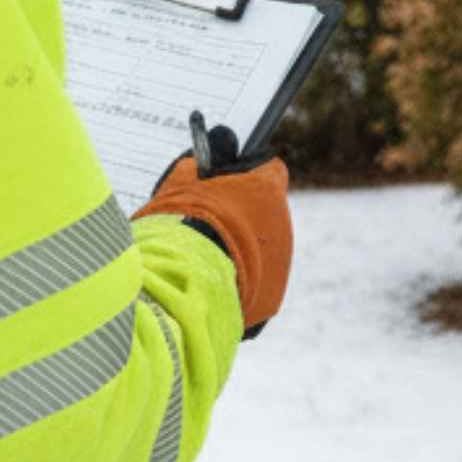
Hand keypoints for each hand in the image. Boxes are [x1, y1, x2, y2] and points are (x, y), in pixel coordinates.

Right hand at [136, 122, 291, 336]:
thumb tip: (195, 163)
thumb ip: (193, 170)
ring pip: (263, 250)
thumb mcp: (179, 185)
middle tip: (211, 225)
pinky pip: (258, 284)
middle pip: (266, 214)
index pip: (270, 170)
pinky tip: (213, 284)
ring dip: (242, 252)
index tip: (231, 180)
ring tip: (207, 260)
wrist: (183, 282)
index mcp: (265, 189)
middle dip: (243, 217)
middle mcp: (281, 224)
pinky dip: (240, 283)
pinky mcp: (272, 297)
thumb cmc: (180, 226)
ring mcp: (280, 263)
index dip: (250, 174)